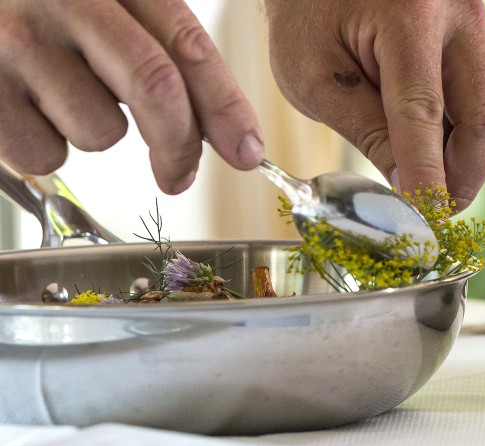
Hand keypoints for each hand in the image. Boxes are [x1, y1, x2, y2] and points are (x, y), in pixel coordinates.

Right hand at [0, 0, 263, 193]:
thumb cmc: (38, 8)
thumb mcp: (104, 3)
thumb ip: (158, 44)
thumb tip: (222, 130)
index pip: (186, 44)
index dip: (225, 104)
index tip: (247, 149)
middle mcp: (64, 0)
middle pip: (155, 88)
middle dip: (180, 145)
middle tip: (180, 174)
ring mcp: (16, 42)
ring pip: (100, 131)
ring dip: (97, 132)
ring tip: (59, 92)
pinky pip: (45, 154)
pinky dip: (47, 146)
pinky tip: (25, 106)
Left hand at [263, 0, 484, 209]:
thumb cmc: (310, 15)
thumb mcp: (313, 76)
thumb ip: (366, 132)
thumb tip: (411, 191)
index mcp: (407, 12)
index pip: (423, 111)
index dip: (427, 175)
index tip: (425, 220)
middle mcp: (460, 13)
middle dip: (464, 178)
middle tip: (433, 208)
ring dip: (484, 163)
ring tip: (442, 175)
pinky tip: (453, 146)